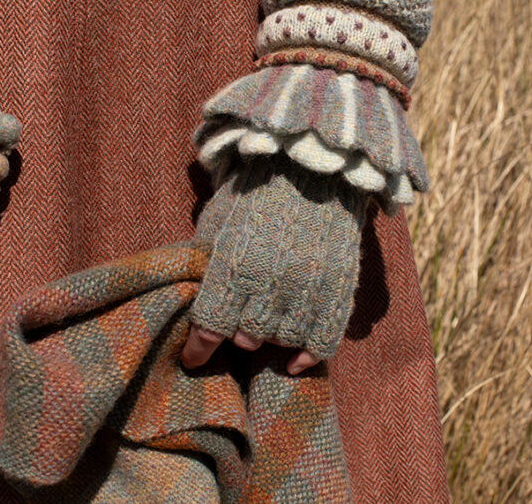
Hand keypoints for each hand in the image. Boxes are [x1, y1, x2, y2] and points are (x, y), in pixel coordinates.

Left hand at [182, 153, 365, 374]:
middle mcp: (273, 284)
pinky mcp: (339, 289)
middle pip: (247, 340)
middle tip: (235, 326)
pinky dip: (306, 357)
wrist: (312, 168)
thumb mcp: (217, 224)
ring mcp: (310, 289)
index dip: (198, 350)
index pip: (210, 328)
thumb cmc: (255, 194)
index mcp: (236, 267)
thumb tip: (192, 300)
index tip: (192, 360)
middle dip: (236, 335)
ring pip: (282, 342)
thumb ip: (206, 266)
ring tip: (263, 327)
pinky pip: (322, 341)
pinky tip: (293, 362)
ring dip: (269, 340)